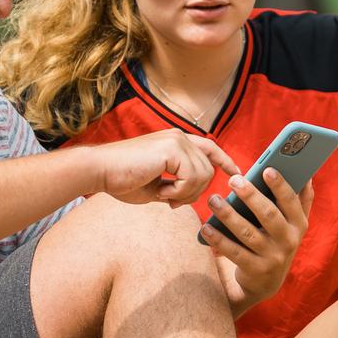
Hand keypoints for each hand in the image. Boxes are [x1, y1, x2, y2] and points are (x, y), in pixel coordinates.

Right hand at [90, 130, 240, 205]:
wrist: (100, 171)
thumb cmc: (121, 180)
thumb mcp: (157, 186)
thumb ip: (177, 186)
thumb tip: (193, 195)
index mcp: (175, 142)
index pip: (209, 148)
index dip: (225, 161)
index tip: (236, 173)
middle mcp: (179, 137)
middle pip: (209, 170)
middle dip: (195, 193)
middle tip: (171, 201)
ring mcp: (177, 140)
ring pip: (203, 175)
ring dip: (185, 193)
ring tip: (163, 195)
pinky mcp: (173, 148)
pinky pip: (192, 177)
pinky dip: (179, 192)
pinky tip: (161, 192)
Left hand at [200, 168, 314, 311]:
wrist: (267, 283)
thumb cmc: (277, 241)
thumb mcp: (293, 225)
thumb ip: (300, 201)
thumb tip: (307, 176)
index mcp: (299, 224)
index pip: (291, 201)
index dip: (280, 186)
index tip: (267, 169)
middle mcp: (289, 241)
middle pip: (269, 215)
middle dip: (251, 196)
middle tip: (234, 180)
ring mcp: (272, 257)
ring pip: (248, 233)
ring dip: (229, 215)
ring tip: (214, 200)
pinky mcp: (255, 269)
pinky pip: (234, 252)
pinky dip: (219, 240)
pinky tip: (206, 228)